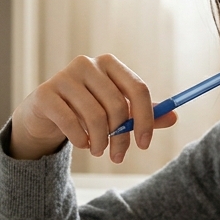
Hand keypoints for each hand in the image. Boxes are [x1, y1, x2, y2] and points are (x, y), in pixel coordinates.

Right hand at [9, 54, 177, 162]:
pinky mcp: (45, 94)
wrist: (44, 114)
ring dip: (101, 141)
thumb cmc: (85, 110)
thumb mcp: (116, 112)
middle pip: (117, 105)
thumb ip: (143, 114)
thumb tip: (175, 117)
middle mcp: (87, 64)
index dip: (145, 119)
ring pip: (95, 116)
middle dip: (121, 137)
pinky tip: (83, 144)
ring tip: (99, 150)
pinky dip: (81, 140)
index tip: (144, 145)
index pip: (138, 88)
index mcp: (109, 64)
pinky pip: (71, 123)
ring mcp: (64, 77)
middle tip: (118, 156)